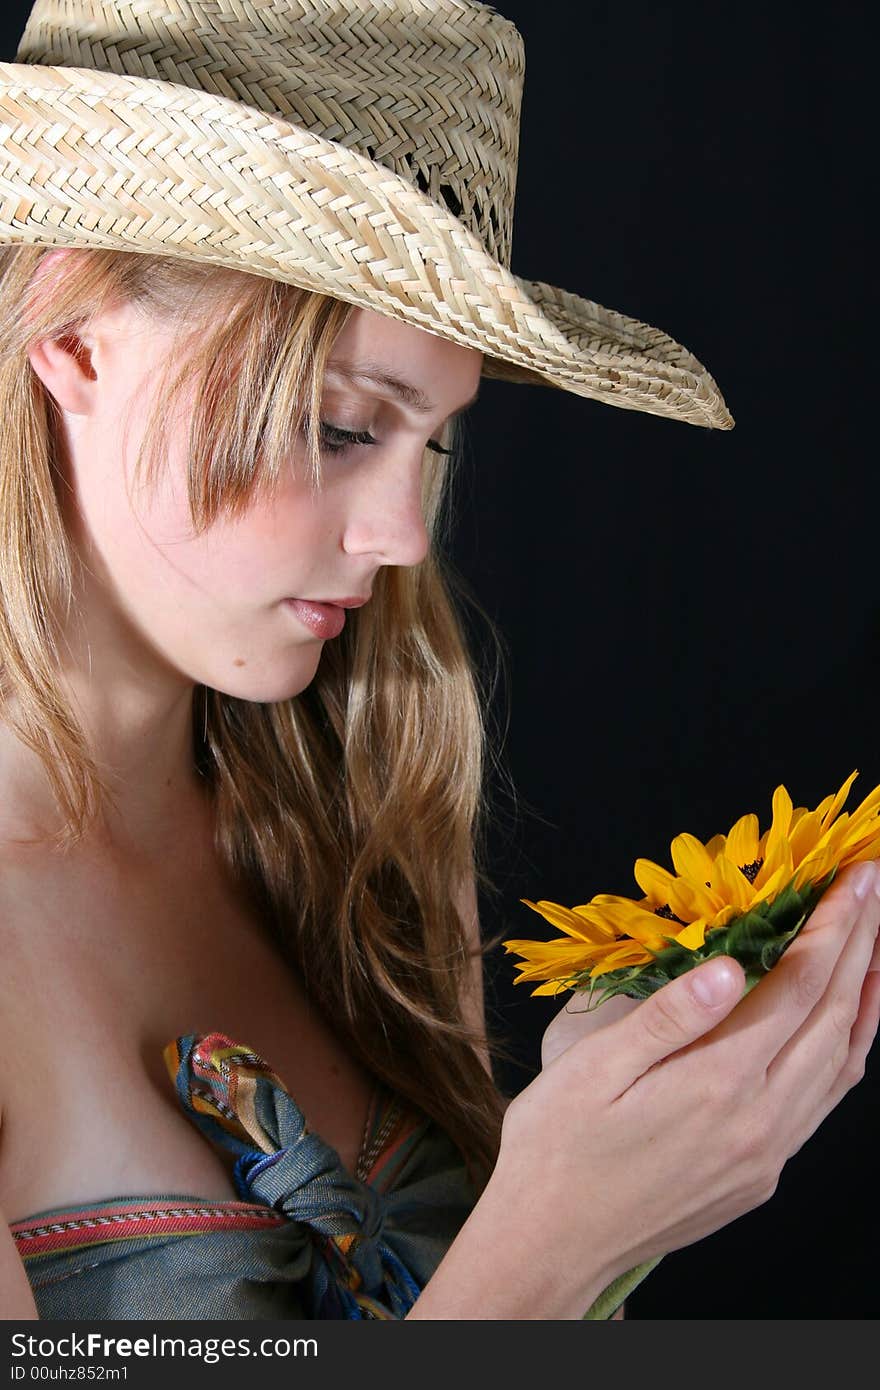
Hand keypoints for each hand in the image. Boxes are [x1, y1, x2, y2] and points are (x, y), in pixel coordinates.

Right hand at [496, 859, 879, 1317]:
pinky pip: (824, 1102)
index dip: (831, 926)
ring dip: (865, 997)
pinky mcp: (761, 1176)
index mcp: (717, 1083)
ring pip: (842, 1064)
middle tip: (872, 887)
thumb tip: (729, 966)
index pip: (796, 986)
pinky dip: (847, 1051)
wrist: (552, 1243)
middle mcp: (759, 1121)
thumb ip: (666, 1016)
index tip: (854, 877)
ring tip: (875, 946)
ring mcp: (767, 1154)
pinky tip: (842, 1027)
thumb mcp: (592, 1069)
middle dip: (860, 944)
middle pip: (833, 1017)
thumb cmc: (557, 1147)